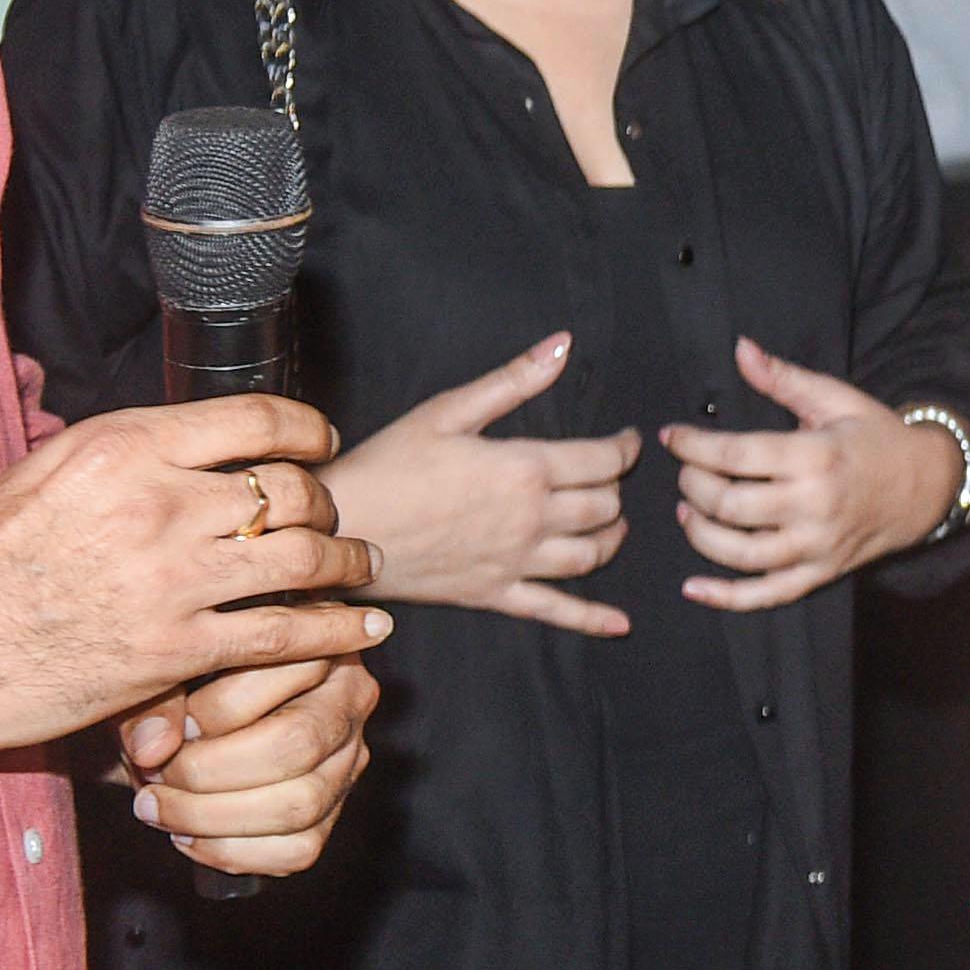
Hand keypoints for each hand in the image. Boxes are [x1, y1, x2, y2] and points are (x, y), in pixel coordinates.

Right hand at [0, 394, 386, 760]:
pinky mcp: (170, 651)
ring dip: (347, 563)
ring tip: (363, 567)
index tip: (321, 445)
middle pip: (288, 490)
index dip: (307, 433)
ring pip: (302, 558)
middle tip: (334, 522)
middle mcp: (156, 502)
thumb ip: (115, 462)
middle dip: (324, 506)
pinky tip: (363, 632)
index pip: (255, 420)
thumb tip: (168, 448)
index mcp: (121, 446)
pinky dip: (337, 631)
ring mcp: (168, 579)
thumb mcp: (36, 476)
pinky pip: (285, 635)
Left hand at [110, 649, 380, 877]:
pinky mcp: (334, 812)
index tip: (168, 726)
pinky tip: (189, 837)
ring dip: (213, 818)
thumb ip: (155, 704)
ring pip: (300, 803)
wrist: (194, 723)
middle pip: (296, 744)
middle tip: (154, 777)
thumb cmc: (184, 685)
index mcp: (322, 643)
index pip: (283, 676)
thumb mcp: (165, 675)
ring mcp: (349, 759)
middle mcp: (350, 699)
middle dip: (209, 772)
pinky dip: (233, 852)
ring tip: (160, 810)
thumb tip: (152, 749)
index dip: (214, 711)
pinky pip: (299, 849)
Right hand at [326, 334, 635, 634]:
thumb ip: (514, 380)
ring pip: (591, 556)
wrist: (340, 527)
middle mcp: (531, 518)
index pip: (603, 460)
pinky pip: (554, 610)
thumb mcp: (448, 410)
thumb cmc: (389, 463)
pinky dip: (592, 619)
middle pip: (604, 507)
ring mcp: (515, 561)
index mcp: (525, 469)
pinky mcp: (493, 593)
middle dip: (616, 490)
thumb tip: (563, 344)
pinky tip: (621, 624)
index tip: (629, 441)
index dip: (625, 449)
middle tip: (608, 479)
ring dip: (611, 539)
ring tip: (612, 525)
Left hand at [664, 340, 962, 611]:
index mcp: (816, 456)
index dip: (693, 446)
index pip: (736, 455)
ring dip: (700, 534)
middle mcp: (815, 505)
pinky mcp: (820, 572)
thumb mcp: (835, 399)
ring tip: (687, 511)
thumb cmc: (877, 436)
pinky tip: (694, 587)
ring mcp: (817, 545)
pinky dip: (727, 597)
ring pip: (741, 553)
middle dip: (693, 486)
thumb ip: (783, 378)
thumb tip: (741, 349)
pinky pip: (767, 595)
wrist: (929, 484)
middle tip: (685, 472)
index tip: (672, 437)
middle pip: (730, 505)